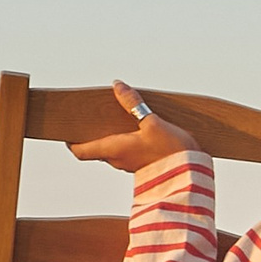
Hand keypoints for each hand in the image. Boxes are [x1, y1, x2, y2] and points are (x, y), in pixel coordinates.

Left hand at [66, 78, 189, 174]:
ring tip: (115, 120)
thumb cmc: (171, 150)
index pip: (81, 152)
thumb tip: (118, 86)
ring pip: (112, 152)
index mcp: (114, 150)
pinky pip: (126, 154)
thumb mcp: (153, 122)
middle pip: (96, 150)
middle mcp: (118, 160)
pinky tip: (135, 131)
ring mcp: (130, 165)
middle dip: (92, 135)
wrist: (192, 174)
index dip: (71, 142)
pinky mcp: (143, 166)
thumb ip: (133, 104)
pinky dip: (124, 142)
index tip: (68, 131)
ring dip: (110, 138)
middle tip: (92, 119)